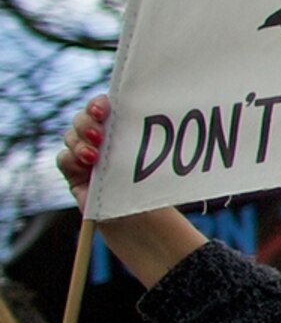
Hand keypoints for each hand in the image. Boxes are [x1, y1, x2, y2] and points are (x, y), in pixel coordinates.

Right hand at [55, 96, 207, 286]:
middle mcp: (99, 138)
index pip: (104, 107)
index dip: (100, 104)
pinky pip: (64, 158)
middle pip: (83, 118)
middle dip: (87, 121)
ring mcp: (84, 153)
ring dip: (80, 141)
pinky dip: (72, 157)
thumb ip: (155, 144)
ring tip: (94, 155)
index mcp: (119, 129)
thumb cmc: (152, 186)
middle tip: (100, 133)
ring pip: (71, 136)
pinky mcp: (74, 171)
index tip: (107, 109)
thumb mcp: (155, 163)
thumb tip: (174, 120)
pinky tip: (87, 162)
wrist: (140, 218)